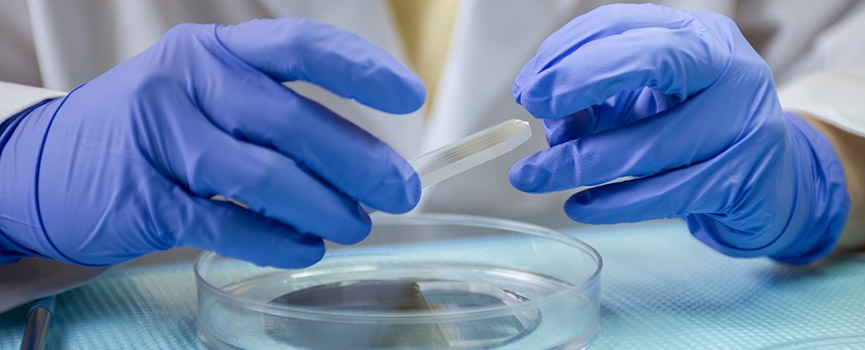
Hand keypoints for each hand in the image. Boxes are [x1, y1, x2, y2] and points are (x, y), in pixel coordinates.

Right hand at [0, 19, 423, 267]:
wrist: (48, 168)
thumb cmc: (155, 131)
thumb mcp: (207, 97)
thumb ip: (276, 116)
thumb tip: (368, 161)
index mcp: (215, 50)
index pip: (300, 46)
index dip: (362, 69)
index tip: (412, 97)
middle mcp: (186, 83)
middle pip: (292, 121)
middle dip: (360, 161)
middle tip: (402, 192)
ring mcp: (159, 139)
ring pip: (265, 176)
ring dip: (324, 207)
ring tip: (357, 225)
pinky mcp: (143, 198)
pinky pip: (228, 223)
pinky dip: (277, 240)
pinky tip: (306, 248)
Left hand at [508, 4, 849, 263]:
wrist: (776, 181)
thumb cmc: (700, 130)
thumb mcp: (651, 102)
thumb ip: (603, 101)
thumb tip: (549, 120)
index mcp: (699, 37)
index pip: (624, 25)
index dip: (568, 52)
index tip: (529, 86)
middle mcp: (729, 69)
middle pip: (651, 61)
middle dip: (580, 80)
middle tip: (532, 107)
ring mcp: (744, 124)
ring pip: (650, 143)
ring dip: (579, 162)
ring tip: (532, 176)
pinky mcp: (743, 180)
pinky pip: (665, 194)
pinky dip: (613, 203)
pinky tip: (578, 206)